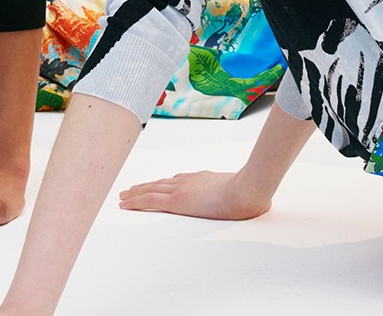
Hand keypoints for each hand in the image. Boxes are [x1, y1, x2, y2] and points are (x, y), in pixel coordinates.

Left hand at [118, 169, 271, 220]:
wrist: (247, 189)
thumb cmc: (251, 193)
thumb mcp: (246, 192)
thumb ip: (244, 195)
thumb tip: (258, 202)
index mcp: (204, 179)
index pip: (180, 181)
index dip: (166, 184)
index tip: (158, 186)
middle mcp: (189, 181)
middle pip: (161, 183)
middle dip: (145, 186)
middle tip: (131, 189)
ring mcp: (181, 189)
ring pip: (150, 190)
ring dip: (135, 193)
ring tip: (124, 196)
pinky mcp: (176, 201)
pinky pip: (148, 200)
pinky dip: (135, 201)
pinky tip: (125, 203)